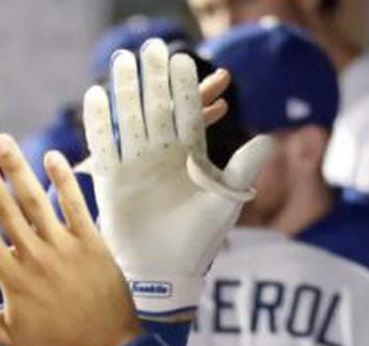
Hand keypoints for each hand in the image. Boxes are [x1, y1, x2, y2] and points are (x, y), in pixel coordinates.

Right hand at [0, 135, 140, 345]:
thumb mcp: (9, 337)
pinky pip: (76, 206)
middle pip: (5, 210)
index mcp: (13, 280)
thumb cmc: (57, 344)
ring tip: (1, 141)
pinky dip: (64, 181)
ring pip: (37, 202)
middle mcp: (36, 259)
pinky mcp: (92, 244)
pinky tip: (52, 157)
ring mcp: (65, 249)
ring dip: (18, 169)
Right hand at [84, 38, 273, 315]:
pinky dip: (99, 121)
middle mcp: (163, 156)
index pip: (189, 112)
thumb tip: (271, 138)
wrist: (165, 272)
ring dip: (127, 90)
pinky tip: (97, 95)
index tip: (185, 61)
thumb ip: (244, 168)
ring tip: (124, 61)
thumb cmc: (199, 242)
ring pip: (130, 118)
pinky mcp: (113, 179)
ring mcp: (137, 165)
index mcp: (191, 156)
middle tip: (152, 49)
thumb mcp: (226, 202)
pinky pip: (104, 143)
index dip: (187, 87)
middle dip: (155, 79)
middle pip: (157, 107)